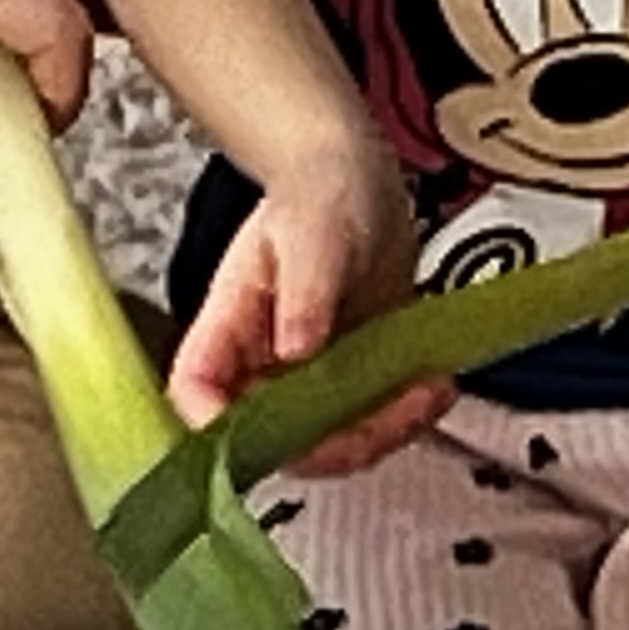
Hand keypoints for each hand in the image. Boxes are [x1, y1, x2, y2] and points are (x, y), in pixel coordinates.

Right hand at [164, 129, 426, 465]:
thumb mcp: (312, 234)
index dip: (219, 428)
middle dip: (337, 444)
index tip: (280, 438)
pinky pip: (368, 424)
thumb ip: (303, 291)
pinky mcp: (346, 383)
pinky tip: (431, 386)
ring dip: (382, 432)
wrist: (358, 184)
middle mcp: (258, 364)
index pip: (197, 392)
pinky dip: (405, 417)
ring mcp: (303, 379)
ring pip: (327, 444)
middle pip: (270, 440)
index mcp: (227, 327)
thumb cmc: (320, 196)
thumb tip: (293, 350)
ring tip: (425, 392)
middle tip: (393, 412)